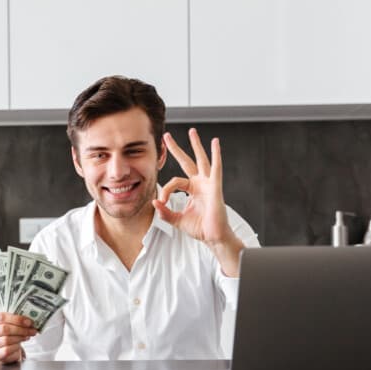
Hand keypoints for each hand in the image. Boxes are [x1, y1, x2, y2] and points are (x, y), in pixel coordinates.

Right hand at [0, 312, 37, 363]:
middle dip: (21, 329)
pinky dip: (16, 347)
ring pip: (6, 340)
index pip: (1, 317)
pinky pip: (7, 350)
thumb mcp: (8, 322)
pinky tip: (19, 344)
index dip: (17, 319)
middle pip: (4, 329)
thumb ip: (15, 319)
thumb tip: (28, 320)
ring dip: (20, 338)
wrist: (4, 347)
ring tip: (26, 336)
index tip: (28, 322)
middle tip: (31, 329)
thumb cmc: (6, 332)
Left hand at [153, 129, 235, 245]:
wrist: (213, 237)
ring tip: (192, 132)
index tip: (161, 201)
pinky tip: (215, 143)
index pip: (174, 182)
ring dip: (196, 145)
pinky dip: (216, 155)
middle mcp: (200, 183)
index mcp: (192, 189)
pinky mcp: (215, 187)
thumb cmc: (200, 228)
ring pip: (201, 160)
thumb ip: (165, 212)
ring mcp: (208, 184)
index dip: (165, 190)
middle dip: (176, 149)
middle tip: (167, 137)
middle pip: (187, 161)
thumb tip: (154, 201)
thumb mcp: (177, 219)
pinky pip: (216, 169)